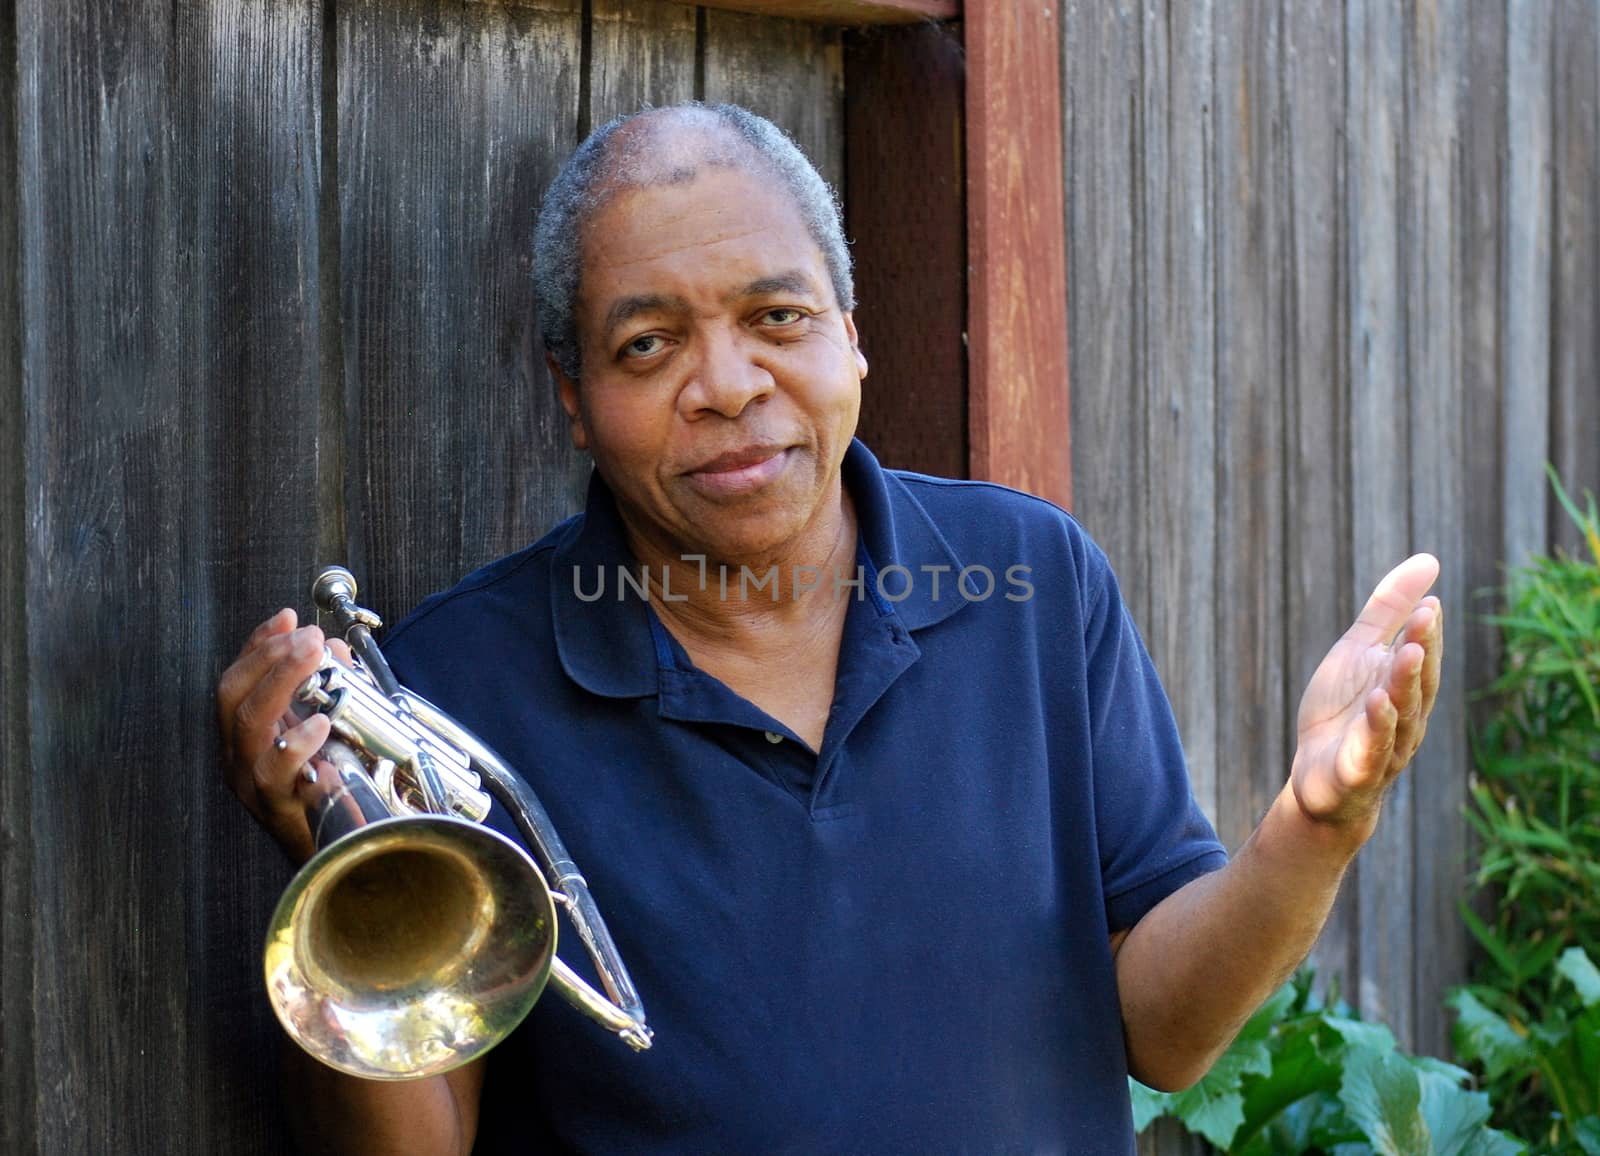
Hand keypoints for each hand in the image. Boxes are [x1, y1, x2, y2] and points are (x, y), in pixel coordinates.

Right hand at [216, 609, 348, 865]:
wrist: (339, 855)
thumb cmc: (332, 791)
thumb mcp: (328, 731)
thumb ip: (326, 689)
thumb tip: (333, 648)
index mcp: (245, 739)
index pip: (237, 681)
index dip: (258, 646)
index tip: (287, 617)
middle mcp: (238, 759)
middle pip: (232, 696)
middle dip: (267, 657)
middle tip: (306, 634)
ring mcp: (253, 785)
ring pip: (249, 726)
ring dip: (280, 683)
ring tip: (312, 656)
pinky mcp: (278, 809)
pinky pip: (277, 773)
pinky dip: (297, 743)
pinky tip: (321, 722)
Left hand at [1289, 553, 1442, 843]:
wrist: (1319, 776)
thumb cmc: (1345, 710)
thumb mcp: (1359, 651)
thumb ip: (1388, 611)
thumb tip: (1429, 561)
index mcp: (1406, 686)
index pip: (1422, 655)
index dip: (1426, 631)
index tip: (1429, 601)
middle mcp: (1406, 717)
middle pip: (1417, 681)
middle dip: (1422, 649)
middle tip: (1425, 616)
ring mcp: (1385, 745)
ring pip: (1402, 713)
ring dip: (1405, 682)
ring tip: (1408, 651)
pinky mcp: (1359, 770)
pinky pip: (1372, 747)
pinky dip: (1378, 726)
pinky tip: (1378, 701)